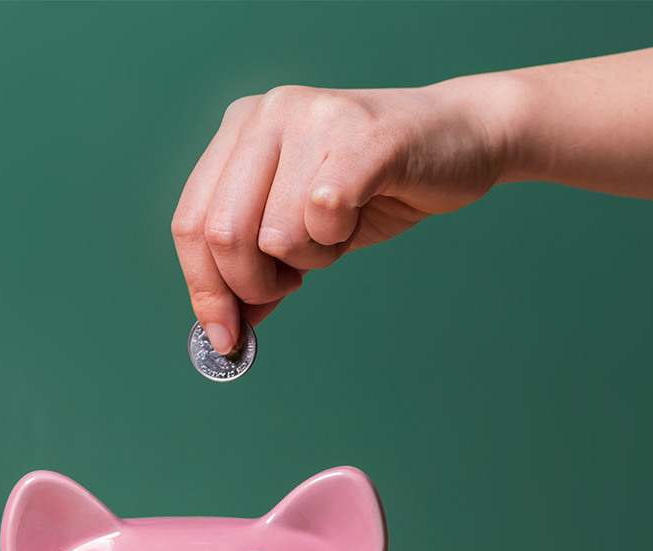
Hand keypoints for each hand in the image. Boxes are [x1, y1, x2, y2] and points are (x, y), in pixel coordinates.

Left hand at [170, 80, 511, 349]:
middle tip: (290, 285)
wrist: (463, 139)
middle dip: (251, 285)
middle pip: (219, 234)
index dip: (203, 289)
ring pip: (272, 236)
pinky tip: (358, 216)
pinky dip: (337, 237)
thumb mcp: (302, 231)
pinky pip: (322, 216)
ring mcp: (312, 117)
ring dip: (309, 258)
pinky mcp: (360, 135)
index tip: (223, 335)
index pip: (189, 222)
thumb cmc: (377, 187)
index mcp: (239, 129)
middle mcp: (266, 113)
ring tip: (338, 231)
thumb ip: (258, 269)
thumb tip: (224, 330)